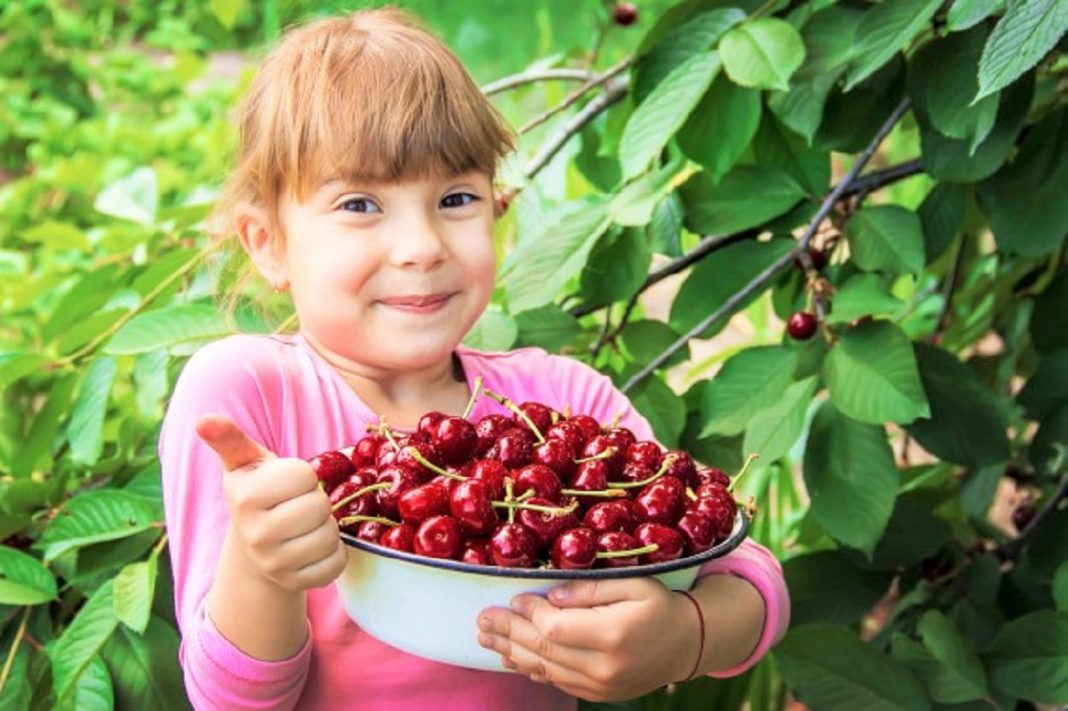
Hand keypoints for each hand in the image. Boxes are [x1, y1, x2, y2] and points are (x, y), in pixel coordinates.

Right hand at [196, 413, 347, 591]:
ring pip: (331, 535)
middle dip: (317, 500)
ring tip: (305, 524)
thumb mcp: (246, 464)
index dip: (303, 475)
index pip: (304, 475)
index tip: (288, 483)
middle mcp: (255, 534)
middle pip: (320, 506)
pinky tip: (312, 548)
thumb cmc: (258, 493)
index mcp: (245, 497)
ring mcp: (274, 564)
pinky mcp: (294, 584)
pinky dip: (334, 553)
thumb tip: (204, 420)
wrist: (252, 548)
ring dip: (327, 526)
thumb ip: (231, 440)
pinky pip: (336, 563)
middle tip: (298, 504)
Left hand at [476, 578, 698, 701]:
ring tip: (486, 639)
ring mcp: (600, 685)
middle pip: (544, 649)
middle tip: (482, 620)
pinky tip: (512, 658)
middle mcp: (604, 665)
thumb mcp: (634, 583)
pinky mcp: (598, 694)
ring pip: (545, 669)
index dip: (530, 613)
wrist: (686, 643)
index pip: (556, 626)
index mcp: (612, 634)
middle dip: (509, 632)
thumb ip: (591, 588)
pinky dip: (531, 669)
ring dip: (512, 652)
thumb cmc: (660, 606)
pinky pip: (557, 681)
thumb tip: (550, 593)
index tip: (513, 598)